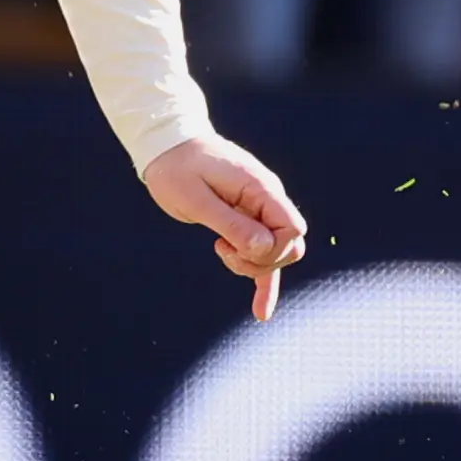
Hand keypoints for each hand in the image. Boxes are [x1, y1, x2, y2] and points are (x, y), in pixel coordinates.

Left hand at [142, 134, 309, 321]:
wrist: (167, 148)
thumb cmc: (177, 169)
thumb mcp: (196, 199)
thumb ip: (230, 223)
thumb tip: (261, 247)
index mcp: (260, 189)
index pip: (292, 229)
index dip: (271, 248)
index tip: (235, 244)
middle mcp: (267, 199)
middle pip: (289, 246)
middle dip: (260, 260)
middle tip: (223, 247)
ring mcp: (260, 210)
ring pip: (277, 254)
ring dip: (252, 266)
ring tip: (220, 249)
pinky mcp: (247, 221)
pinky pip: (263, 255)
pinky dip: (264, 283)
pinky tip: (261, 312)